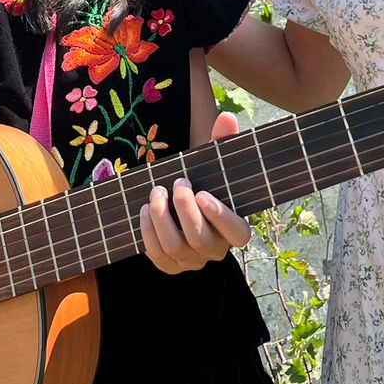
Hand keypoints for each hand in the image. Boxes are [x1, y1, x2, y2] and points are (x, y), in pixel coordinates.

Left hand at [139, 111, 251, 273]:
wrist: (182, 208)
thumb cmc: (204, 183)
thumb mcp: (215, 165)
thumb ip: (223, 141)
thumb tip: (228, 117)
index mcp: (235, 229)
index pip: (237, 233)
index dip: (221, 217)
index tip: (203, 194)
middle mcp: (216, 250)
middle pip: (200, 239)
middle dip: (184, 210)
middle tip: (177, 183)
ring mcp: (192, 261)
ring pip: (175, 247)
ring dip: (161, 218)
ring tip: (156, 192)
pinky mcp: (169, 265)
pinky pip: (157, 255)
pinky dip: (148, 232)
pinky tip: (145, 210)